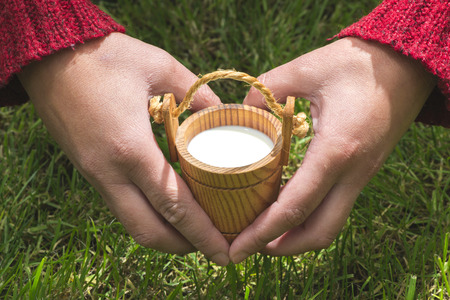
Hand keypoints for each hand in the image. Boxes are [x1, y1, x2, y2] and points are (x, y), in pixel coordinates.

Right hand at [18, 33, 229, 265]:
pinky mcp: (90, 171)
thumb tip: (222, 113)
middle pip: (150, 231)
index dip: (202, 233)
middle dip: (185, 246)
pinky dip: (149, 216)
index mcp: (131, 148)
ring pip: (133, 224)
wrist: (49, 59)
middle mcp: (110, 172)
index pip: (174, 204)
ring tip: (196, 230)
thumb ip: (196, 93)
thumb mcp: (159, 66)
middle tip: (214, 246)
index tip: (225, 253)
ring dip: (166, 235)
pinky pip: (122, 207)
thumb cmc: (105, 59)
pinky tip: (169, 206)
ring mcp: (96, 176)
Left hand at [230, 37, 435, 262]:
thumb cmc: (358, 64)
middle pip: (318, 232)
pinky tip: (285, 208)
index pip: (295, 207)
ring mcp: (361, 176)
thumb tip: (240, 112)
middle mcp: (352, 173)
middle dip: (280, 247)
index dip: (262, 233)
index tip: (236, 249)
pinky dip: (308, 218)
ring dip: (295, 237)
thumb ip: (266, 90)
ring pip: (329, 225)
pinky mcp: (362, 172)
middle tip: (246, 246)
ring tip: (262, 233)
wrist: (407, 65)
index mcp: (335, 150)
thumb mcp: (305, 68)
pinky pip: (335, 207)